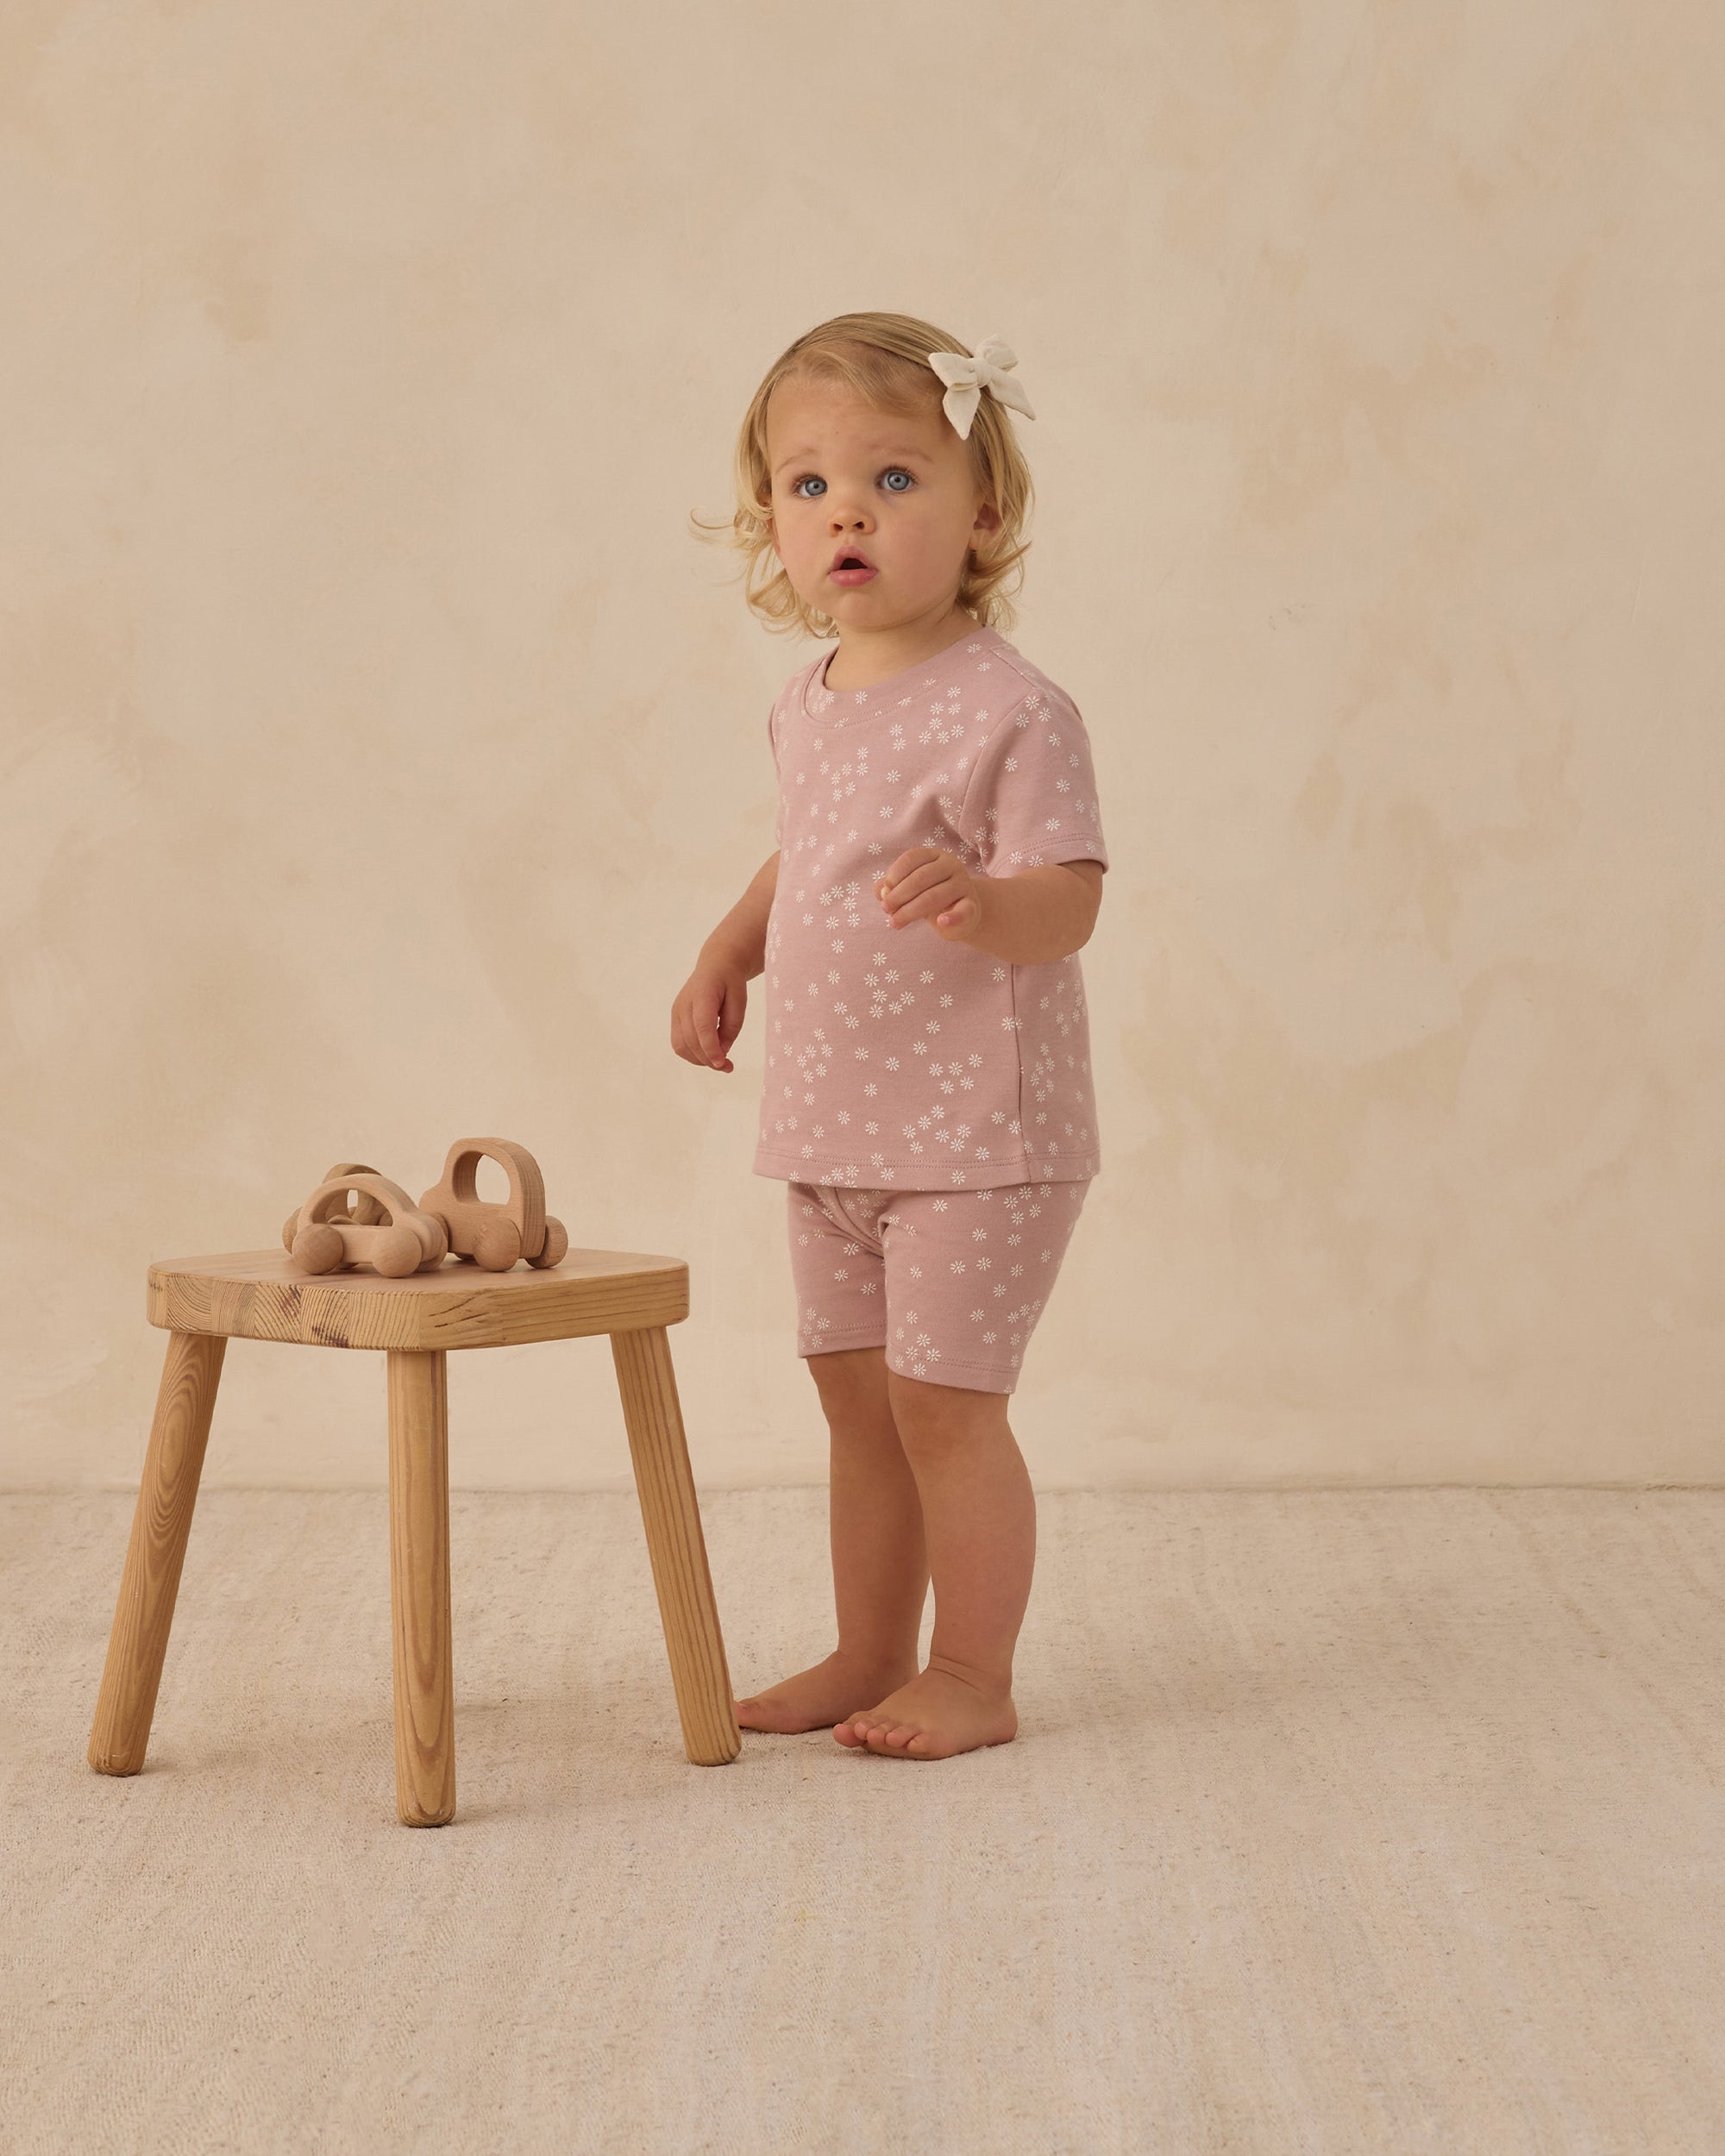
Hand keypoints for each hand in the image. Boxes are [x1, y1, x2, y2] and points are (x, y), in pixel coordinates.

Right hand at [671, 953, 748, 1072]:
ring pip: (681, 1045)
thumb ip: (732, 1027)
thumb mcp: (740, 1001)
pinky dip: (692, 1054)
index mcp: (702, 994)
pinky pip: (679, 1043)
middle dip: (709, 1059)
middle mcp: (684, 1003)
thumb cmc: (730, 982)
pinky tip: (708, 1054)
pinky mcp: (675, 1018)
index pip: (702, 1027)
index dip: (711, 1049)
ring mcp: (676, 1011)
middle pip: (691, 1040)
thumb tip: (722, 1051)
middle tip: (728, 1067)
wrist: (715, 966)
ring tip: (719, 1062)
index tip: (723, 1064)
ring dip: (699, 1059)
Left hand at [875, 848, 983, 941]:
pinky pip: (963, 911)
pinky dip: (952, 917)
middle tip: (886, 910)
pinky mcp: (972, 905)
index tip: (883, 894)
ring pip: (933, 896)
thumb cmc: (929, 896)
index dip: (894, 876)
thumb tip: (882, 893)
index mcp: (934, 855)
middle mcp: (951, 865)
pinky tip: (941, 922)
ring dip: (910, 911)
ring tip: (894, 923)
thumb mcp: (908, 889)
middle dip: (898, 896)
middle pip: (920, 878)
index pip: (911, 859)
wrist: (961, 913)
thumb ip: (891, 887)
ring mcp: (963, 884)